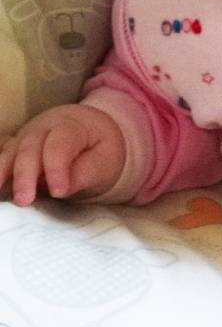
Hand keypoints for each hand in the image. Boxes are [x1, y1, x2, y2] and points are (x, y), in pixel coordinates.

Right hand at [0, 105, 125, 205]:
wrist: (93, 129)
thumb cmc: (101, 149)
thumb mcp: (105, 161)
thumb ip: (86, 173)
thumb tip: (61, 190)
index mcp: (71, 126)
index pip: (59, 145)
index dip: (57, 168)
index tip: (58, 192)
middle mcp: (43, 128)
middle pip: (29, 148)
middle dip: (25, 175)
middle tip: (24, 200)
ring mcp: (25, 136)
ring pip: (10, 151)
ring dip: (2, 172)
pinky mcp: (15, 147)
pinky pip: (1, 153)